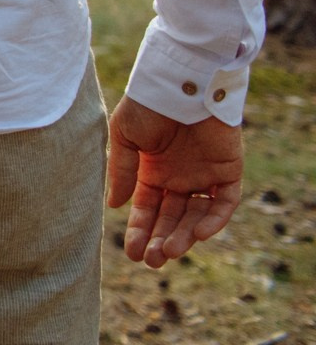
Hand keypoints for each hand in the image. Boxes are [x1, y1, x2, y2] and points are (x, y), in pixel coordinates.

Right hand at [106, 96, 243, 267]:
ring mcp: (205, 176)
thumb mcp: (125, 138)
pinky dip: (213, 220)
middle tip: (152, 260)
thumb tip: (116, 206)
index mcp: (153, 171)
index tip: (132, 252)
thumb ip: (122, 172)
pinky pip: (224, 203)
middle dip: (161, 240)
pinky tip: (197, 234)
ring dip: (184, 236)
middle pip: (171, 218)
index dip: (140, 231)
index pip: (148, 209)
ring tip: (169, 252)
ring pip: (196, 216)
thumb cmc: (147, 105)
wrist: (180, 83)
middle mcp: (179, 178)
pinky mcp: (229, 172)